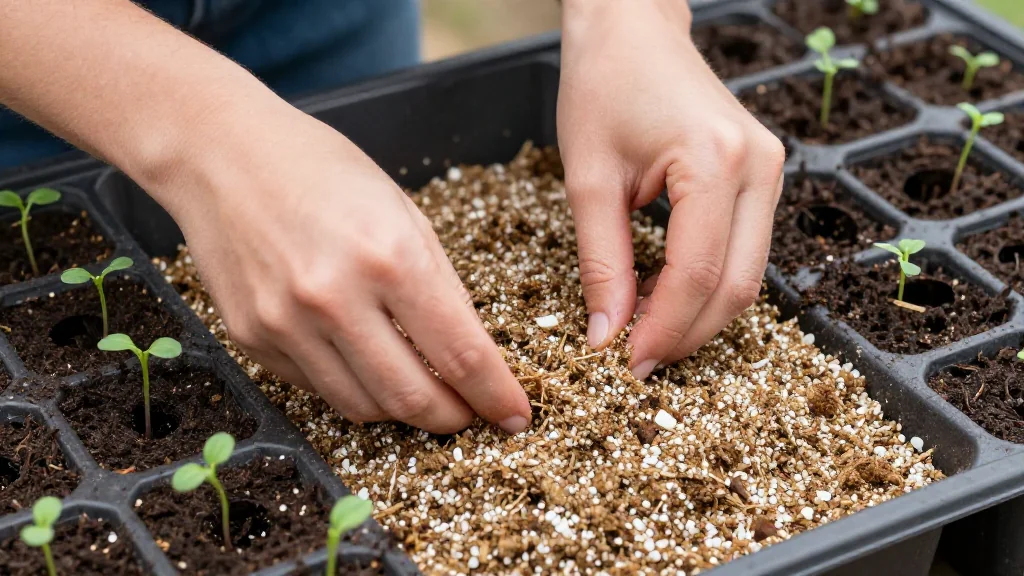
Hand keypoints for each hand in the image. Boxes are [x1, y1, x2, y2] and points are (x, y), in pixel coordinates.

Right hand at [152, 103, 531, 433]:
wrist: (220, 154)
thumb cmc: (321, 169)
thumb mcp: (404, 211)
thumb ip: (442, 285)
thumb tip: (471, 350)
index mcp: (389, 257)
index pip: (460, 354)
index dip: (495, 395)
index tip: (515, 416)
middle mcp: (335, 298)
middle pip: (412, 397)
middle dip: (454, 418)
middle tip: (470, 414)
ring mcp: (287, 324)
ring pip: (364, 406)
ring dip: (404, 410)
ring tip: (422, 391)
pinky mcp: (253, 338)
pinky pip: (319, 388)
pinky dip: (354, 387)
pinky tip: (365, 362)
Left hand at [558, 0, 785, 378]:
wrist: (632, 29)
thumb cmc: (603, 87)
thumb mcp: (588, 180)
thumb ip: (602, 263)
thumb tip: (606, 335)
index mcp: (716, 162)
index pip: (697, 274)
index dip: (663, 330)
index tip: (626, 364)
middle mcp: (759, 168)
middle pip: (738, 285)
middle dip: (688, 333)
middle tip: (638, 361)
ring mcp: (770, 170)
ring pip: (748, 274)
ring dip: (700, 313)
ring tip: (645, 331)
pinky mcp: (763, 174)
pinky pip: (745, 249)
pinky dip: (709, 282)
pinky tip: (665, 294)